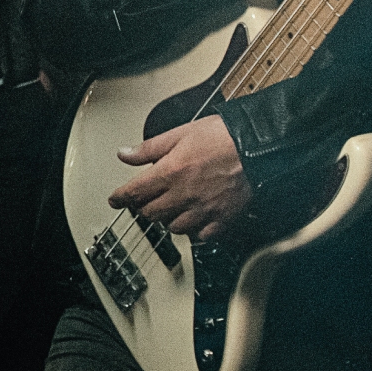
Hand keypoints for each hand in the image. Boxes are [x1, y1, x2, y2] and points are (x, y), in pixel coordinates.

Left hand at [109, 116, 252, 239]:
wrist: (257, 146)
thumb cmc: (222, 136)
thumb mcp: (178, 133)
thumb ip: (149, 148)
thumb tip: (125, 154)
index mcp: (170, 172)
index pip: (135, 192)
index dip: (120, 198)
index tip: (114, 201)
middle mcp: (184, 194)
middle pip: (151, 213)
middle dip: (143, 207)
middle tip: (144, 201)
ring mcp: (204, 209)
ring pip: (174, 227)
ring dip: (167, 219)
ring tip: (169, 208)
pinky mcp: (224, 218)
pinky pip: (202, 236)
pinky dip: (194, 232)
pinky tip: (194, 220)